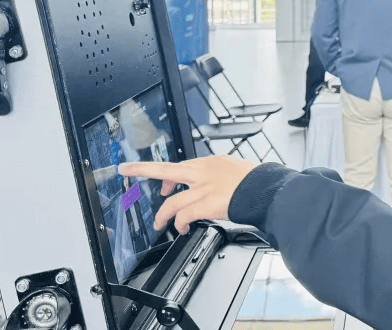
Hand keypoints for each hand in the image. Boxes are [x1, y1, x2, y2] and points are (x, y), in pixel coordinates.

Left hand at [118, 156, 257, 233]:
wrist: (265, 189)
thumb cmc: (257, 181)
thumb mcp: (237, 169)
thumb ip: (221, 175)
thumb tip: (215, 185)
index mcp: (211, 162)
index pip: (183, 166)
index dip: (169, 177)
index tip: (164, 183)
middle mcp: (203, 172)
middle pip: (166, 169)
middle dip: (143, 169)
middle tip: (126, 169)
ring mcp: (203, 188)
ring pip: (172, 201)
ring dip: (162, 215)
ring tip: (159, 224)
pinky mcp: (206, 203)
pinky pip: (184, 215)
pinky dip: (179, 223)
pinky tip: (180, 228)